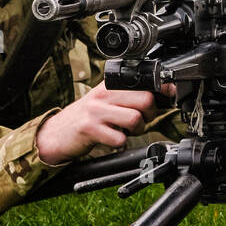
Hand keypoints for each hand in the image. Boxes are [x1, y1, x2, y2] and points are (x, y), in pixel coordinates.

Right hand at [35, 84, 162, 163]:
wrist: (56, 134)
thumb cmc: (86, 118)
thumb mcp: (106, 101)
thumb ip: (128, 97)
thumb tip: (161, 95)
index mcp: (109, 85)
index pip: (143, 82)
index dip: (161, 90)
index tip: (169, 96)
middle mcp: (103, 95)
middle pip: (144, 99)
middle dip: (150, 114)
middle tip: (142, 120)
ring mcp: (96, 111)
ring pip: (135, 119)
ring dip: (137, 130)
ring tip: (126, 131)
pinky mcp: (90, 129)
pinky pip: (119, 138)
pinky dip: (120, 143)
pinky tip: (113, 140)